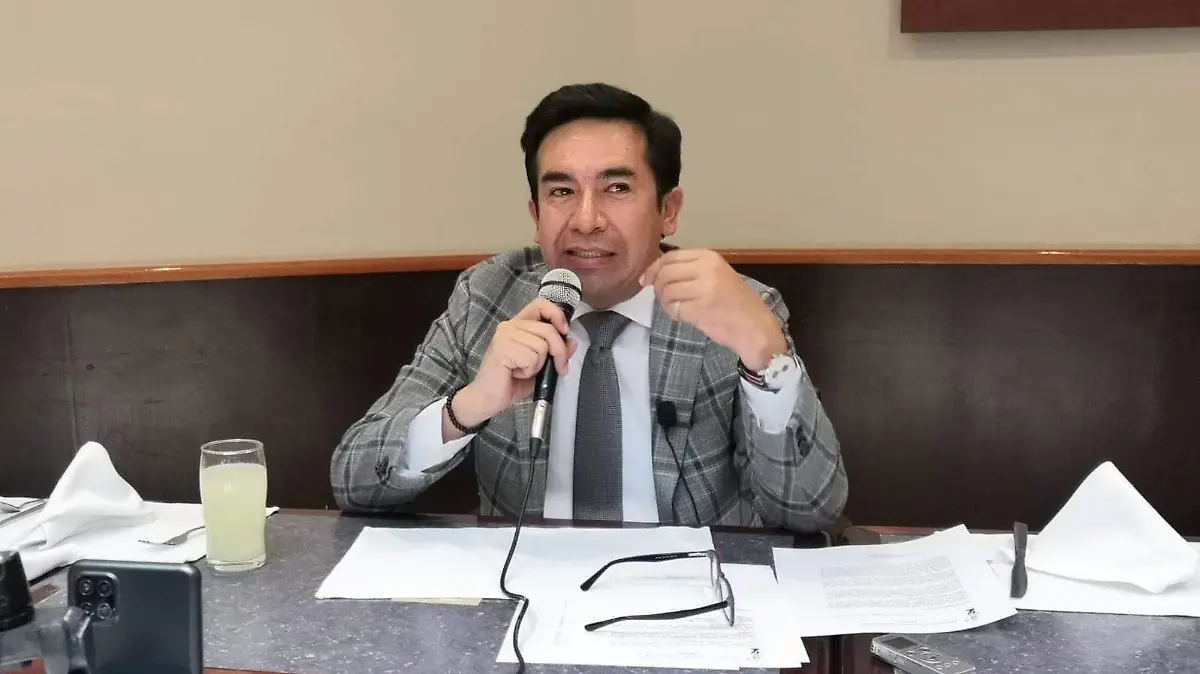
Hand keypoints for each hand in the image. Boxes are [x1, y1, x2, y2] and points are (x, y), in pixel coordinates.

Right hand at [449, 298, 577, 431]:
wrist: (487, 399)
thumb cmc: (511, 382)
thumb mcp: (540, 365)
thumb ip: (555, 351)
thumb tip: (572, 342)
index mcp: (518, 325)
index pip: (540, 305)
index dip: (556, 315)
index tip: (564, 332)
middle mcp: (510, 326)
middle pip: (548, 329)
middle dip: (559, 352)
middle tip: (559, 368)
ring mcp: (504, 336)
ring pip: (542, 345)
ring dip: (539, 364)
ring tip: (524, 371)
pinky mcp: (502, 349)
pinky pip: (532, 357)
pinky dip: (530, 370)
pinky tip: (516, 374)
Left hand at [641, 249, 787, 369]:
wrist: (756, 328)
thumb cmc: (734, 303)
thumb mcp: (715, 275)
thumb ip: (689, 270)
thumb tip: (654, 272)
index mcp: (709, 257)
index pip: (671, 256)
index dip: (654, 268)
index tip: (646, 280)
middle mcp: (707, 269)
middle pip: (665, 273)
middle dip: (657, 287)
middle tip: (663, 298)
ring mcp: (705, 288)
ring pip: (667, 291)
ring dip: (666, 303)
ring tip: (677, 308)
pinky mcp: (701, 309)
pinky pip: (674, 309)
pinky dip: (673, 314)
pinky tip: (684, 316)